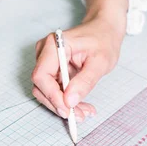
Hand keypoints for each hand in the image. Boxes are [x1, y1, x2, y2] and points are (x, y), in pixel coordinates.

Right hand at [31, 0, 126, 120]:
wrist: (105, 29)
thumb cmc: (104, 39)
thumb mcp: (101, 62)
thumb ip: (85, 81)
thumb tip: (69, 102)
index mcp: (54, 45)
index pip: (41, 76)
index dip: (52, 96)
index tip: (68, 110)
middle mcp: (45, 52)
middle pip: (41, 86)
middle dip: (59, 104)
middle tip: (79, 116)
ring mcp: (47, 61)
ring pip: (47, 91)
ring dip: (64, 105)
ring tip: (85, 112)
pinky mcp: (53, 69)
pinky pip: (55, 89)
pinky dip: (67, 100)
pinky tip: (82, 106)